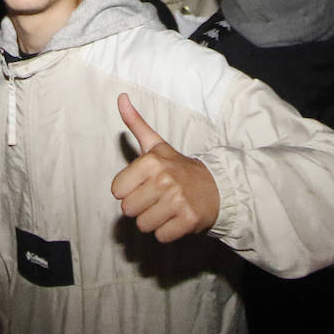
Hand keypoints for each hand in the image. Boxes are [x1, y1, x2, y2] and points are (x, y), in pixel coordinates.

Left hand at [110, 94, 217, 242]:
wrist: (216, 187)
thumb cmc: (178, 168)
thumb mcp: (156, 145)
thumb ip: (136, 123)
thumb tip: (121, 97)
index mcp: (151, 162)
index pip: (117, 191)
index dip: (128, 191)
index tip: (144, 184)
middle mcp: (164, 180)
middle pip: (128, 210)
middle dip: (140, 207)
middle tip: (157, 198)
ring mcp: (177, 201)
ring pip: (143, 225)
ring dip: (153, 221)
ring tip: (166, 208)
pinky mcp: (188, 220)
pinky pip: (161, 236)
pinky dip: (167, 232)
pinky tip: (176, 218)